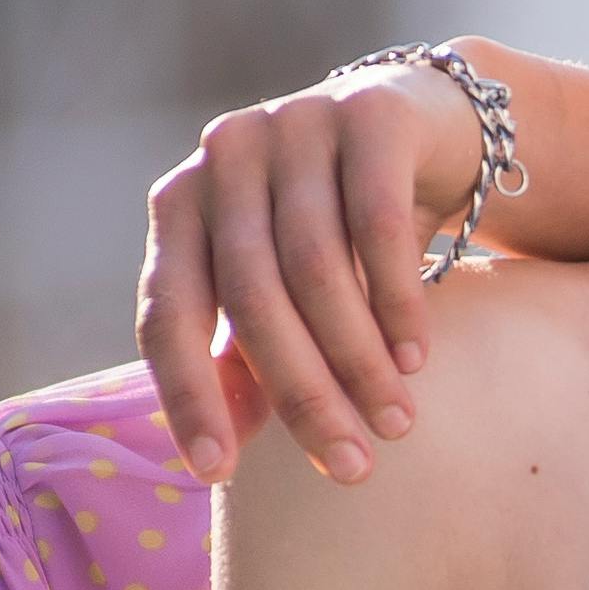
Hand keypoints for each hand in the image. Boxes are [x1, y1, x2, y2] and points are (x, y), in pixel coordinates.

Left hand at [137, 59, 481, 485]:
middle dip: (301, 392)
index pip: (164, 310)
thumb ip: (242, 361)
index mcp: (181, 204)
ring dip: (357, 358)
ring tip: (394, 424)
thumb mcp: (282, 293)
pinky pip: (378, 224)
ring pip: (314, 264)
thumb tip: (214, 458)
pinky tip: (415, 359)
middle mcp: (226, 155)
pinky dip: (397, 302)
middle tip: (349, 468)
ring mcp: (294, 123)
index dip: (187, 394)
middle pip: (249, 295)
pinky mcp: (368, 114)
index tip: (216, 475)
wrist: (424, 129)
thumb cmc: (337, 231)